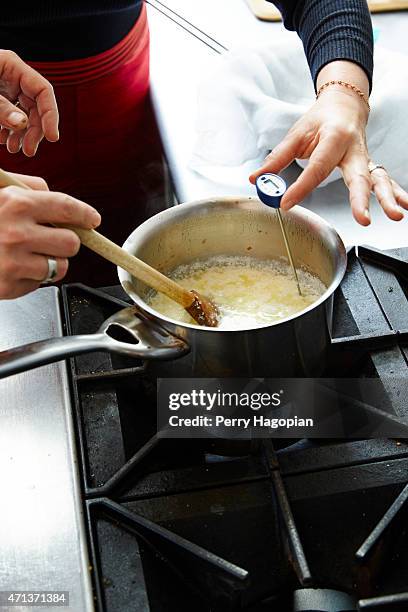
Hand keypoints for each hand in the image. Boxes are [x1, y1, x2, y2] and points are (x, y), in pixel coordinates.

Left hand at [0, 50, 58, 155]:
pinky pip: (10, 117)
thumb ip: (1, 108)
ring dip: (21, 135)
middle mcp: (12, 77)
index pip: (44, 91)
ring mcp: (4, 88)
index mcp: (12, 66)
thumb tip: (23, 124)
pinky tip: (3, 141)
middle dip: (34, 131)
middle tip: (28, 151)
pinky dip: (8, 131)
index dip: (51, 115)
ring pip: (23, 114)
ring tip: (14, 149)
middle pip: (36, 107)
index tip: (52, 138)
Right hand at [0, 173, 100, 298]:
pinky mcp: (9, 286)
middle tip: (50, 240)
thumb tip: (55, 196)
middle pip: (71, 242)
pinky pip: (40, 283)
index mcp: (15, 204)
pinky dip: (32, 277)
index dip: (84, 214)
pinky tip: (13, 267)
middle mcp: (16, 234)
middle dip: (65, 242)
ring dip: (50, 262)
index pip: (65, 207)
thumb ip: (25, 187)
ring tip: (27, 255)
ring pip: (60, 267)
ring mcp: (13, 262)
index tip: (92, 219)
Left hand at [250, 61, 407, 225]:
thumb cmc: (321, 120)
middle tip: (363, 218)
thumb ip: (277, 158)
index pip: (316, 167)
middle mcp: (354, 150)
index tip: (286, 203)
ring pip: (379, 179)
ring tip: (395, 214)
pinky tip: (406, 205)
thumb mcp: (296, 134)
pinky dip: (398, 192)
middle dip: (361, 199)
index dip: (300, 187)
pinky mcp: (371, 166)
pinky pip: (386, 180)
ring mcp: (366, 159)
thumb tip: (257, 178)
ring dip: (388, 198)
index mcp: (334, 138)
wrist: (345, 105)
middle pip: (359, 176)